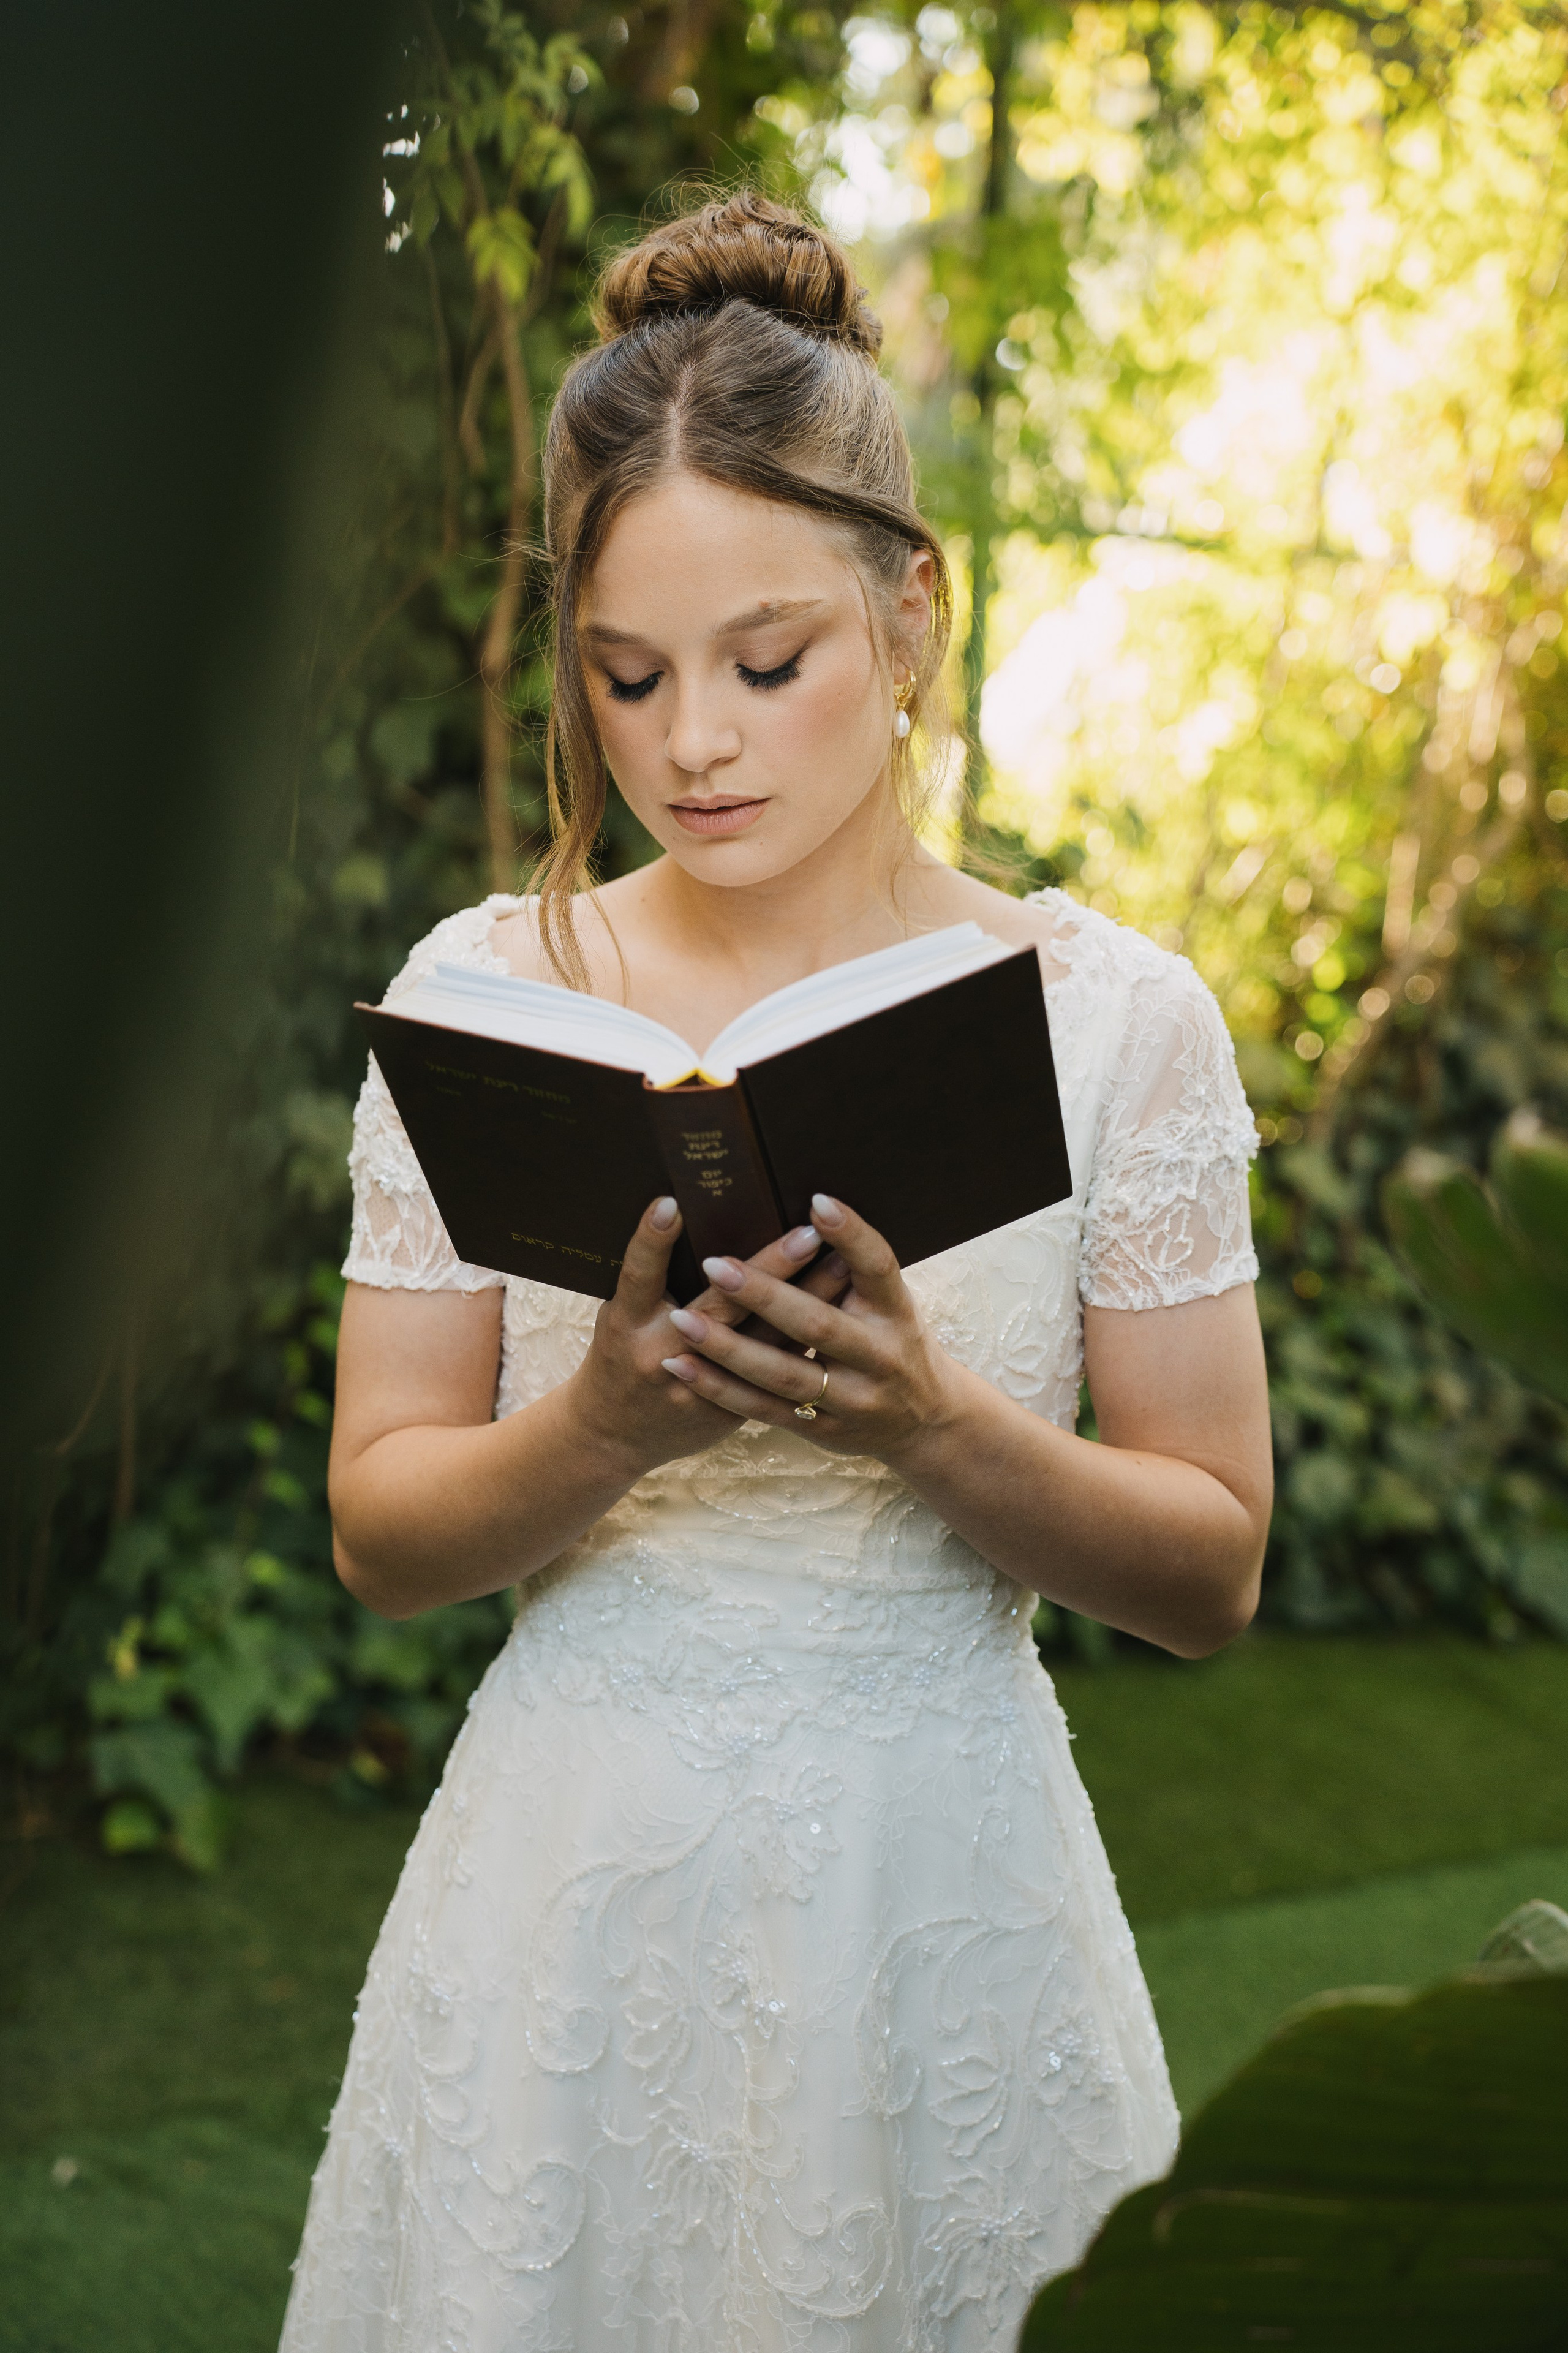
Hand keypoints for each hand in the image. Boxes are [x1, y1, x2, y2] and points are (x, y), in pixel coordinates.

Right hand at [564, 1197, 847, 1478]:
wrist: (618, 1436)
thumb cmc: (621, 1356)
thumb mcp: (620, 1315)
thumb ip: (654, 1280)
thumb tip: (695, 1218)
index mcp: (627, 1325)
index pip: (640, 1276)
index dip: (651, 1241)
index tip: (671, 1204)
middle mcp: (662, 1355)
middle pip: (720, 1308)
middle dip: (768, 1269)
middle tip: (808, 1233)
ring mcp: (700, 1388)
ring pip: (763, 1342)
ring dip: (807, 1300)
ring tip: (843, 1261)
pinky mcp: (730, 1412)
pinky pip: (777, 1371)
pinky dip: (809, 1339)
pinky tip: (843, 1311)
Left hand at [660, 1195, 961, 1464]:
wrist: (924, 1422)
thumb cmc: (893, 1338)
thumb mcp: (890, 1302)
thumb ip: (854, 1269)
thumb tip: (807, 1207)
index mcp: (896, 1311)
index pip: (878, 1266)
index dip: (851, 1234)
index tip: (815, 1201)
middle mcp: (879, 1356)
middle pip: (818, 1324)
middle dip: (764, 1295)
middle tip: (715, 1265)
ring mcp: (852, 1400)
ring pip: (783, 1373)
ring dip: (728, 1348)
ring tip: (683, 1319)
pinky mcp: (822, 1430)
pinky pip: (764, 1410)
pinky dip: (720, 1388)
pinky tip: (682, 1365)